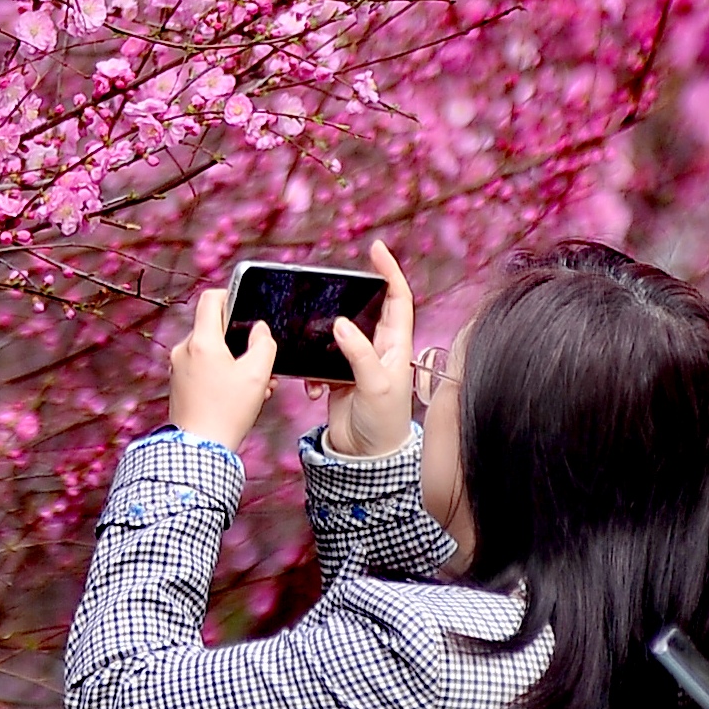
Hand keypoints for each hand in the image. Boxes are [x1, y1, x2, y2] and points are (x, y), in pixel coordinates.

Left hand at [170, 287, 276, 450]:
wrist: (200, 448)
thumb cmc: (227, 412)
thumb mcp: (258, 375)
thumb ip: (263, 345)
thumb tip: (259, 330)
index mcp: (201, 341)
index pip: (210, 299)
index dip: (230, 296)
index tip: (245, 307)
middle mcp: (184, 350)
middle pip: (212, 327)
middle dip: (238, 338)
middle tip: (258, 357)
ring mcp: (179, 367)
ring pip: (210, 350)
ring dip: (233, 360)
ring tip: (254, 382)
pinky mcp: (179, 384)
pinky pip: (202, 367)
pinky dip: (221, 373)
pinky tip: (239, 393)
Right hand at [320, 238, 416, 456]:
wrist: (366, 458)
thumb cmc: (382, 424)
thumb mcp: (375, 386)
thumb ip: (358, 354)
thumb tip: (340, 323)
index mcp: (396, 346)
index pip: (397, 299)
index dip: (389, 271)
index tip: (376, 249)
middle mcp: (379, 350)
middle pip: (365, 310)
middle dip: (347, 299)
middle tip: (329, 288)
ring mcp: (358, 362)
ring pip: (337, 334)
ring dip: (321, 339)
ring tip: (312, 346)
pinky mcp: (338, 377)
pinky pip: (319, 361)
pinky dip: (310, 370)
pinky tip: (311, 388)